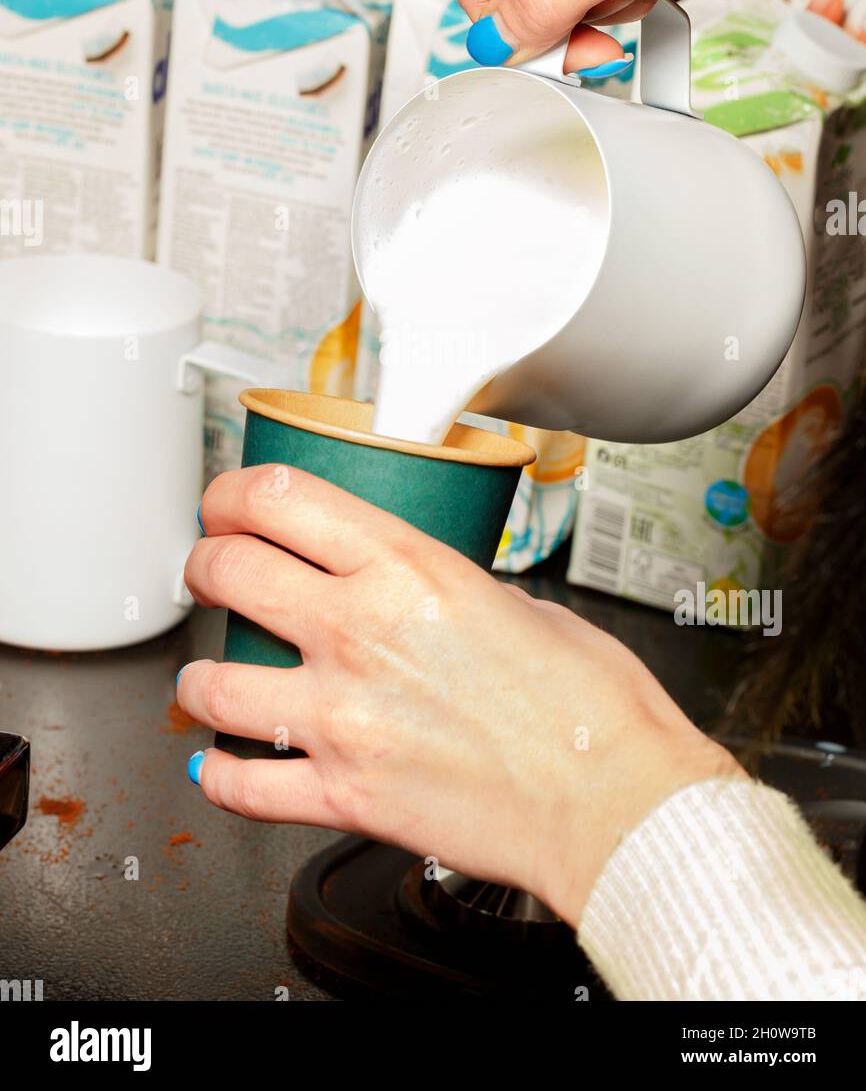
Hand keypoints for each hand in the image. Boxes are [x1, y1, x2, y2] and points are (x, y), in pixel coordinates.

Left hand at [179, 464, 741, 925]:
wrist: (617, 804)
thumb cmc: (594, 708)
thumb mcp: (523, 604)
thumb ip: (449, 592)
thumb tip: (420, 598)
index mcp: (410, 570)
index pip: (280, 498)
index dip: (233, 493)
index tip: (227, 503)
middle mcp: (361, 633)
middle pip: (228, 571)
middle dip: (203, 563)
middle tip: (209, 571)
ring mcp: (344, 717)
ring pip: (211, 684)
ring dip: (199, 678)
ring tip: (207, 679)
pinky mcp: (345, 795)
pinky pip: (242, 787)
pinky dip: (220, 777)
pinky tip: (222, 766)